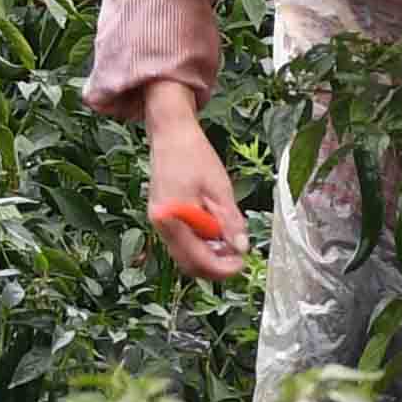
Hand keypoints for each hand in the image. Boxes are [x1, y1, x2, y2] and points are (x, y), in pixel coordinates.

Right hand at [141, 92, 249, 280]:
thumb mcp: (220, 189)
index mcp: (172, 219)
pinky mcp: (162, 216)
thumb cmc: (195, 155)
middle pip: (187, 263)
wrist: (171, 134)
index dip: (222, 267)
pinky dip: (200, 243)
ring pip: (184, 254)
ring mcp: (158, 222)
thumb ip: (229, 221)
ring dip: (209, 255)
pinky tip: (217, 232)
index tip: (243, 263)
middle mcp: (160, 225)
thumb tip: (241, 248)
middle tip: (240, 258)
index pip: (197, 259)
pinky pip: (181, 241)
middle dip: (215, 266)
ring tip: (232, 242)